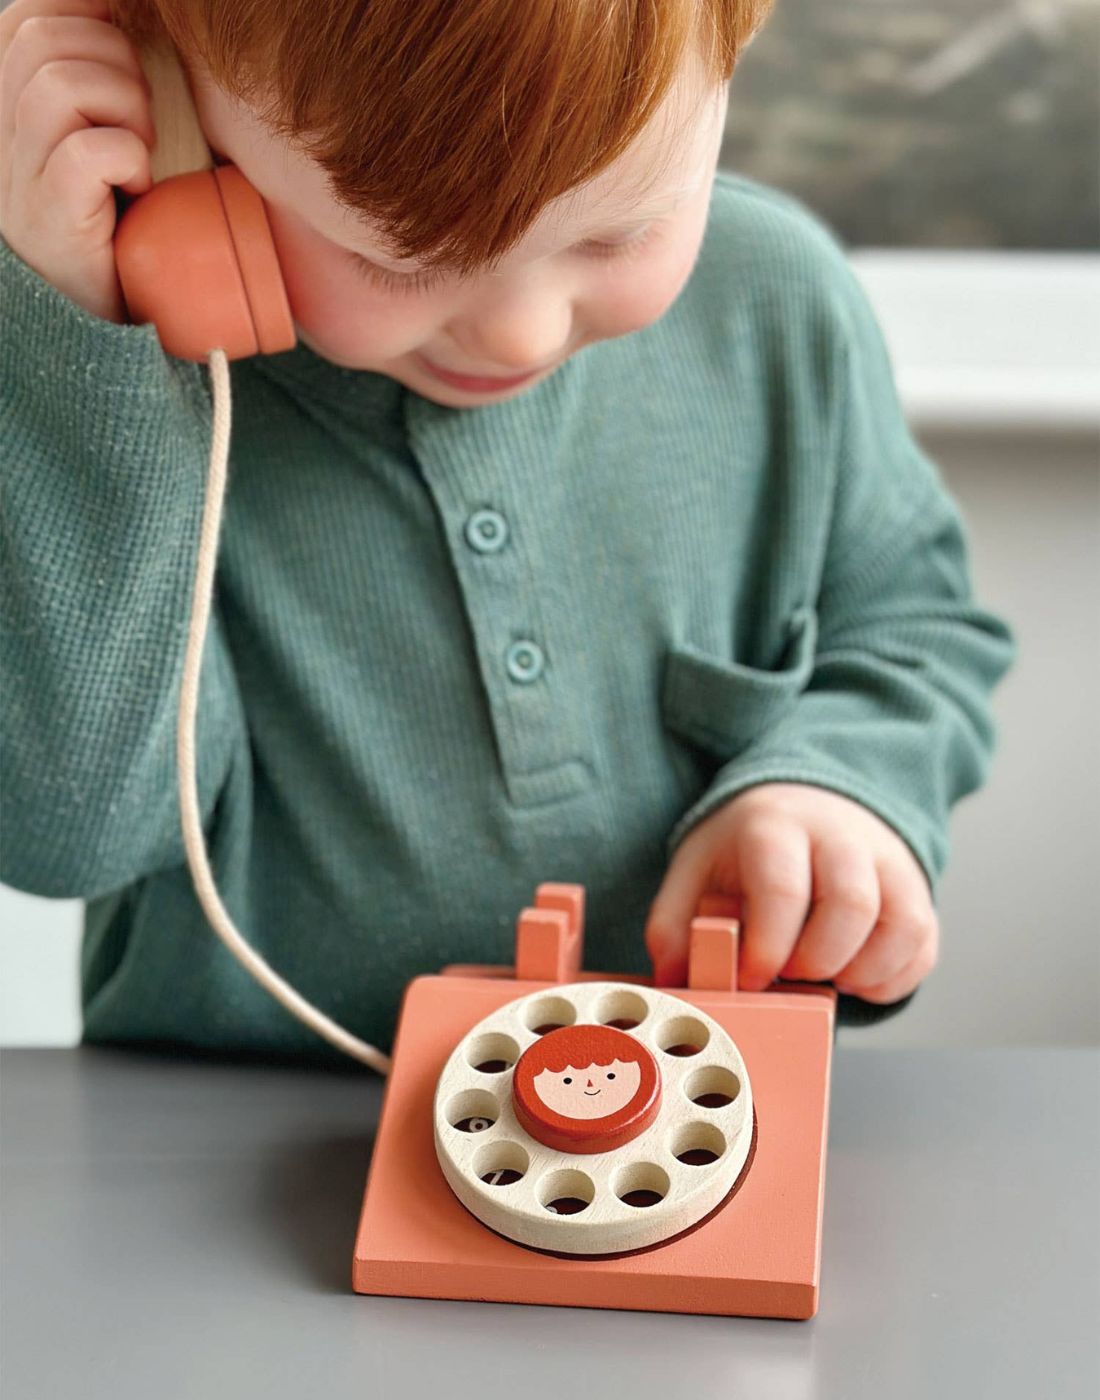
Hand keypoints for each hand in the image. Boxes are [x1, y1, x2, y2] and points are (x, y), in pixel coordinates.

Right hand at [0, 0, 156, 322]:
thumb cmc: (136, 217)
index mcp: (9, 103)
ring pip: (60, 83)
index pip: (26, 15)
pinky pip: (88, 150)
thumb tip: (123, 12)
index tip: (129, 53)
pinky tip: (137, 189)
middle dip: (114, 61)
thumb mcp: (115, 130)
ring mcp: (15, 178)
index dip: (86, 15)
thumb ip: (105, 74)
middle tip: (141, 121)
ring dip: (125, 108)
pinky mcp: (46, 218)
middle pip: (42, 38)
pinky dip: (129, 159)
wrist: (127, 314)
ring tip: (141, 153)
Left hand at [645, 782, 938, 1002]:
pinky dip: (891, 978)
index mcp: (776, 825)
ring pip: (902, 925)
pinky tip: (853, 979)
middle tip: (790, 976)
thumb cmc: (748, 850)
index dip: (767, 947)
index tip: (752, 979)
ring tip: (823, 978)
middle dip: (817, 961)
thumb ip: (673, 925)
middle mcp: (842, 835)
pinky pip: (922, 945)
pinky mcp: (916, 891)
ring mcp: (887, 860)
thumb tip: (672, 982)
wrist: (807, 804)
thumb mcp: (696, 871)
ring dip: (861, 973)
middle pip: (851, 904)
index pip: (783, 887)